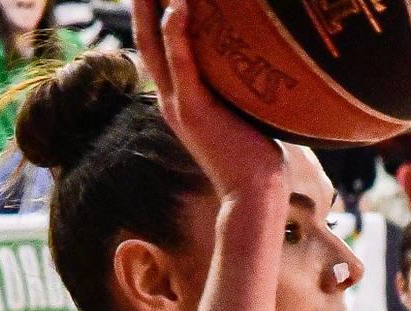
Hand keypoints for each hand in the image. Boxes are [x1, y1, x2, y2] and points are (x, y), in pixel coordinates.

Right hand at [132, 0, 281, 199]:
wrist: (252, 192)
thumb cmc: (257, 156)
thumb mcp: (245, 112)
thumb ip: (243, 87)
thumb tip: (268, 62)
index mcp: (180, 98)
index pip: (160, 48)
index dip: (154, 16)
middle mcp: (171, 98)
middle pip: (147, 40)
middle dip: (143, 5)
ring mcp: (178, 103)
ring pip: (156, 46)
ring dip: (152, 9)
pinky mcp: (193, 109)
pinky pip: (181, 63)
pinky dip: (176, 34)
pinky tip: (179, 5)